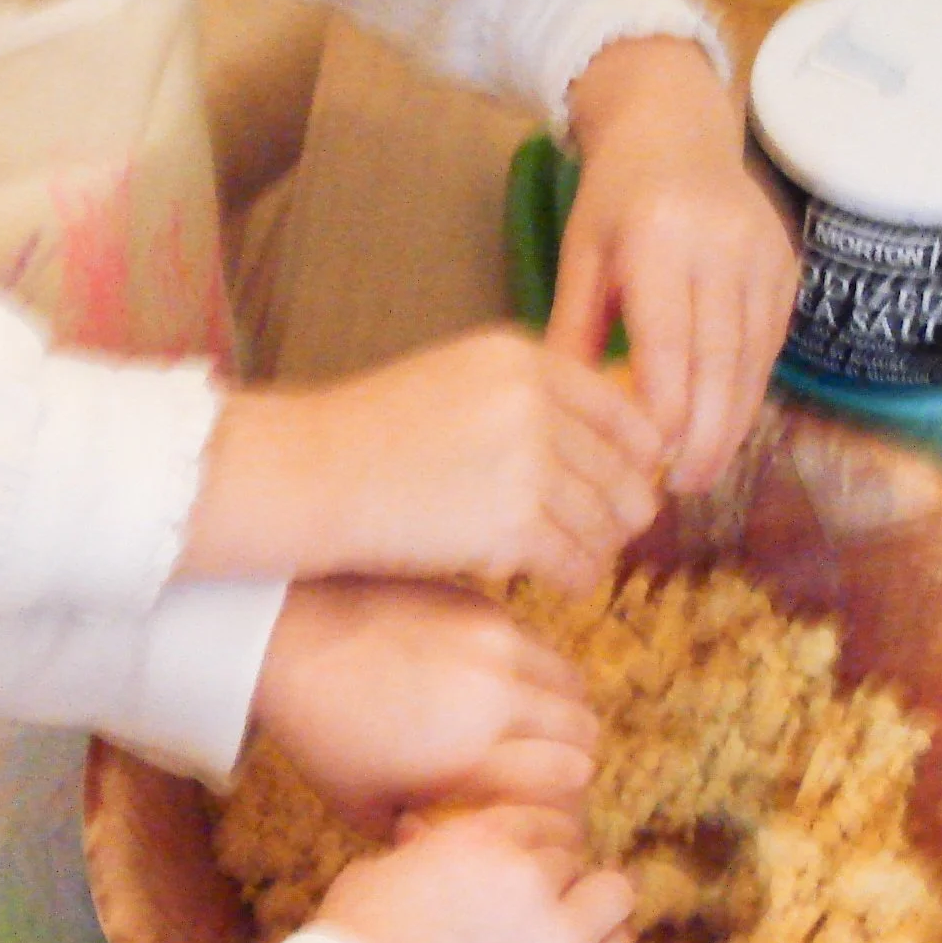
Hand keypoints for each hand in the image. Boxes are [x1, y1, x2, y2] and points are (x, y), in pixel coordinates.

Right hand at [186, 328, 662, 591]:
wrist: (306, 475)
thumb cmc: (367, 437)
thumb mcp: (454, 382)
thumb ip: (526, 397)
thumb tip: (606, 442)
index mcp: (523, 360)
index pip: (624, 413)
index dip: (635, 459)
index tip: (624, 485)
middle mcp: (534, 402)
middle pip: (625, 473)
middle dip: (619, 512)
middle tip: (602, 534)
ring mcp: (527, 463)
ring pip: (608, 524)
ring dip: (595, 550)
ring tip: (572, 561)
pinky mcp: (514, 523)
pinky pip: (578, 563)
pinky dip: (574, 580)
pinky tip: (556, 582)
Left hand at [254, 577, 598, 827]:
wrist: (288, 640)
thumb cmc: (321, 731)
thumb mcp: (365, 806)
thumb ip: (425, 832)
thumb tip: (468, 843)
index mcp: (472, 752)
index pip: (571, 777)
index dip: (561, 798)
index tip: (540, 805)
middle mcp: (497, 695)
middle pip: (584, 732)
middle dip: (569, 756)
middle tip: (539, 766)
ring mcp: (495, 643)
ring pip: (572, 684)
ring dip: (559, 710)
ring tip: (525, 725)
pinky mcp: (484, 606)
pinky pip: (538, 644)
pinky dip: (531, 670)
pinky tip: (492, 682)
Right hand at [318, 804, 632, 942]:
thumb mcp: (375, 874)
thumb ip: (415, 851)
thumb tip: (422, 834)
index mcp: (479, 840)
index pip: (536, 818)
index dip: (537, 835)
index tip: (536, 849)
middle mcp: (528, 878)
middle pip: (570, 856)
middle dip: (558, 870)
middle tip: (551, 890)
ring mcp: (558, 937)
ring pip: (613, 893)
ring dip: (599, 896)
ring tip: (591, 910)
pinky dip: (610, 942)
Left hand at [555, 37, 797, 494]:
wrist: (675, 128)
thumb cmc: (615, 199)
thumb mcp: (580, 256)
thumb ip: (573, 331)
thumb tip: (564, 414)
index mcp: (658, 239)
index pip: (670, 341)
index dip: (667, 408)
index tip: (650, 462)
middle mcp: (721, 245)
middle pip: (720, 359)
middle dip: (706, 432)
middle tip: (683, 485)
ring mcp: (763, 254)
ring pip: (754, 358)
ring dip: (734, 421)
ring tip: (704, 470)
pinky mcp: (787, 266)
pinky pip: (772, 343)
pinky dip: (750, 389)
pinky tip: (727, 425)